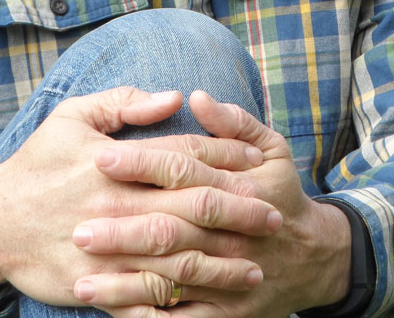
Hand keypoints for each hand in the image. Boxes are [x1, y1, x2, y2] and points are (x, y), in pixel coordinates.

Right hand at [0, 86, 281, 308]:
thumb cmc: (37, 164)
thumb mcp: (74, 116)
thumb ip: (125, 101)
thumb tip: (176, 97)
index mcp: (116, 161)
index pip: (185, 156)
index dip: (226, 159)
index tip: (259, 163)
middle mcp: (118, 204)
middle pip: (191, 208)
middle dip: (238, 212)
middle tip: (274, 216)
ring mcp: (109, 250)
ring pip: (178, 259)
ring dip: (221, 264)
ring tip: (256, 265)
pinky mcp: (98, 286)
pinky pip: (148, 300)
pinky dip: (182, 305)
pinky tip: (212, 306)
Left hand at [82, 91, 352, 316]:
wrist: (314, 257)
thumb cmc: (283, 192)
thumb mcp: (271, 146)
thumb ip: (233, 120)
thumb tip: (194, 97)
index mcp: (239, 184)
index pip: (181, 168)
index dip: (140, 162)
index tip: (100, 158)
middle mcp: (233, 230)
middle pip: (170, 226)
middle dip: (123, 229)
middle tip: (78, 228)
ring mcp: (230, 275)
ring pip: (171, 279)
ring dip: (126, 284)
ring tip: (82, 282)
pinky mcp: (228, 312)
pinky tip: (117, 316)